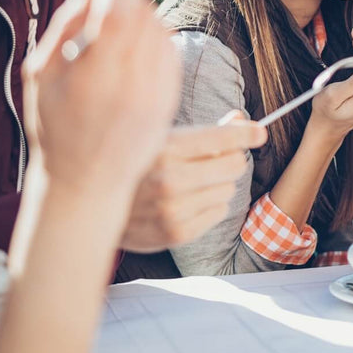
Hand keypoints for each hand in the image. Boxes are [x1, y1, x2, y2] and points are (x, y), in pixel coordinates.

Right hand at [22, 0, 180, 205]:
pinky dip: (157, 38)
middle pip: (144, 18)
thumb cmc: (56, 127)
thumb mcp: (42, 74)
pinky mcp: (169, 103)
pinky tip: (138, 43)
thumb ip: (66, 25)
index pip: (120, 13)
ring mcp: (155, 97)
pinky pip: (171, 54)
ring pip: (162, 33)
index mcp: (94, 79)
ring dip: (145, 15)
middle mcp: (131, 87)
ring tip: (122, 21)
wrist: (87, 182)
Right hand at [121, 114, 266, 252]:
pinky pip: (219, 212)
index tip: (258, 132)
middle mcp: (170, 180)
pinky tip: (189, 200)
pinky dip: (211, 205)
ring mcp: (174, 209)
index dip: (246, 133)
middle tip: (216, 158)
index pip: (222, 138)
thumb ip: (202, 131)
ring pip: (228, 190)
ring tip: (194, 182)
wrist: (94, 205)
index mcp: (165, 148)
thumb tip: (240, 119)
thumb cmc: (133, 165)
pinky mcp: (177, 233)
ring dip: (218, 184)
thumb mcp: (160, 137)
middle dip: (230, 159)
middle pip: (234, 165)